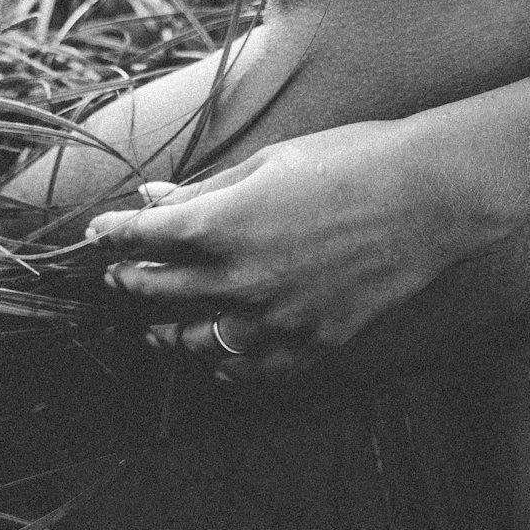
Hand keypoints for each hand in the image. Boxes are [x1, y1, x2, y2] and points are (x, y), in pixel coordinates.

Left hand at [87, 117, 513, 380]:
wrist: (431, 194)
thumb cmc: (351, 160)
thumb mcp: (269, 163)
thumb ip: (206, 190)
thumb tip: (153, 199)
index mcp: (222, 224)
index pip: (141, 237)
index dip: (111, 235)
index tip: (98, 233)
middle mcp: (240, 278)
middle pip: (159, 291)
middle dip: (130, 281)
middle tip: (119, 277)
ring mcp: (278, 317)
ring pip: (197, 340)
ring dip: (168, 333)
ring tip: (155, 331)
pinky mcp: (315, 341)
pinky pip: (255, 369)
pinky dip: (229, 366)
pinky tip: (218, 360)